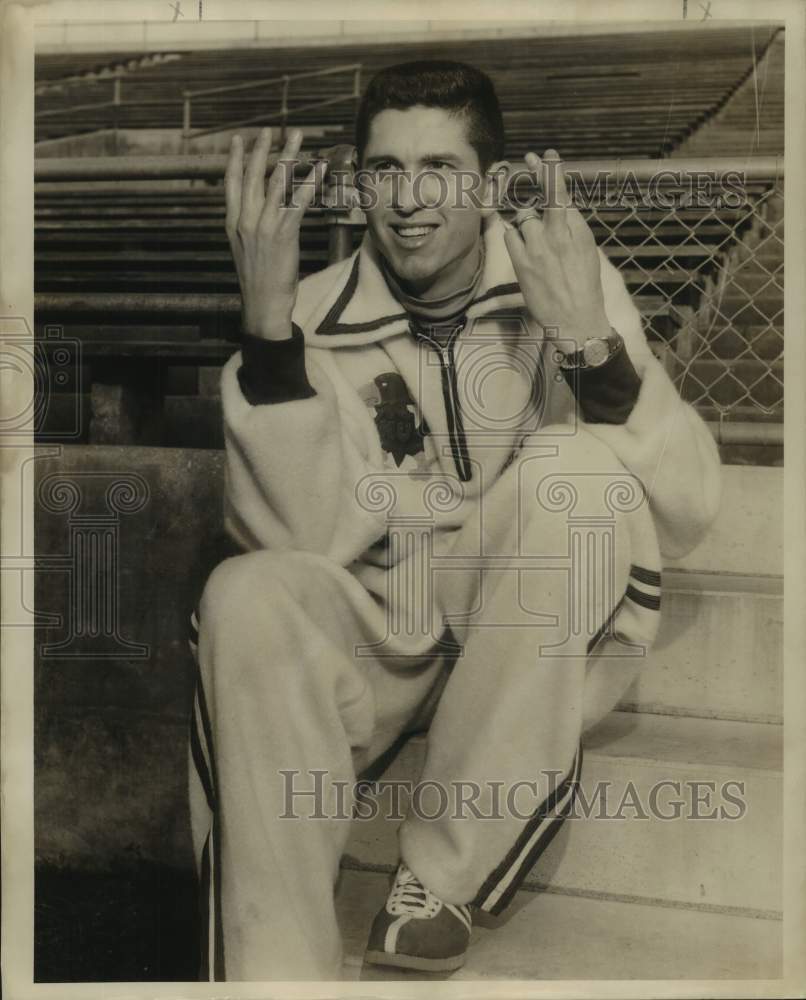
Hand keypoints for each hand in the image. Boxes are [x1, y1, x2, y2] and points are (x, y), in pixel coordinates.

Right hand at [225, 127, 327, 339]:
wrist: (263, 304)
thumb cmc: (257, 280)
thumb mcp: (243, 250)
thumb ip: (246, 227)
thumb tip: (254, 212)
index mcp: (232, 223)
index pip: (230, 183)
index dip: (234, 159)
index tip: (237, 139)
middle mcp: (245, 220)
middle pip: (251, 176)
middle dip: (259, 150)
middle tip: (267, 129)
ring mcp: (263, 225)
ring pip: (275, 182)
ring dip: (286, 155)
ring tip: (296, 136)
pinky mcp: (282, 233)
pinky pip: (297, 200)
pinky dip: (309, 182)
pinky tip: (319, 168)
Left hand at [502, 150, 609, 351]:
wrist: (576, 319)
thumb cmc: (584, 287)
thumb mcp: (587, 252)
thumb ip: (573, 228)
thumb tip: (560, 209)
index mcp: (578, 231)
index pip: (563, 194)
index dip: (552, 171)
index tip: (547, 154)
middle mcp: (559, 235)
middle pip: (544, 196)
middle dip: (537, 174)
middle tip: (528, 159)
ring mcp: (539, 248)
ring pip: (524, 219)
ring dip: (526, 224)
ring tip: (537, 245)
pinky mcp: (523, 263)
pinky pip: (511, 237)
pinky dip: (514, 238)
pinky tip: (523, 250)